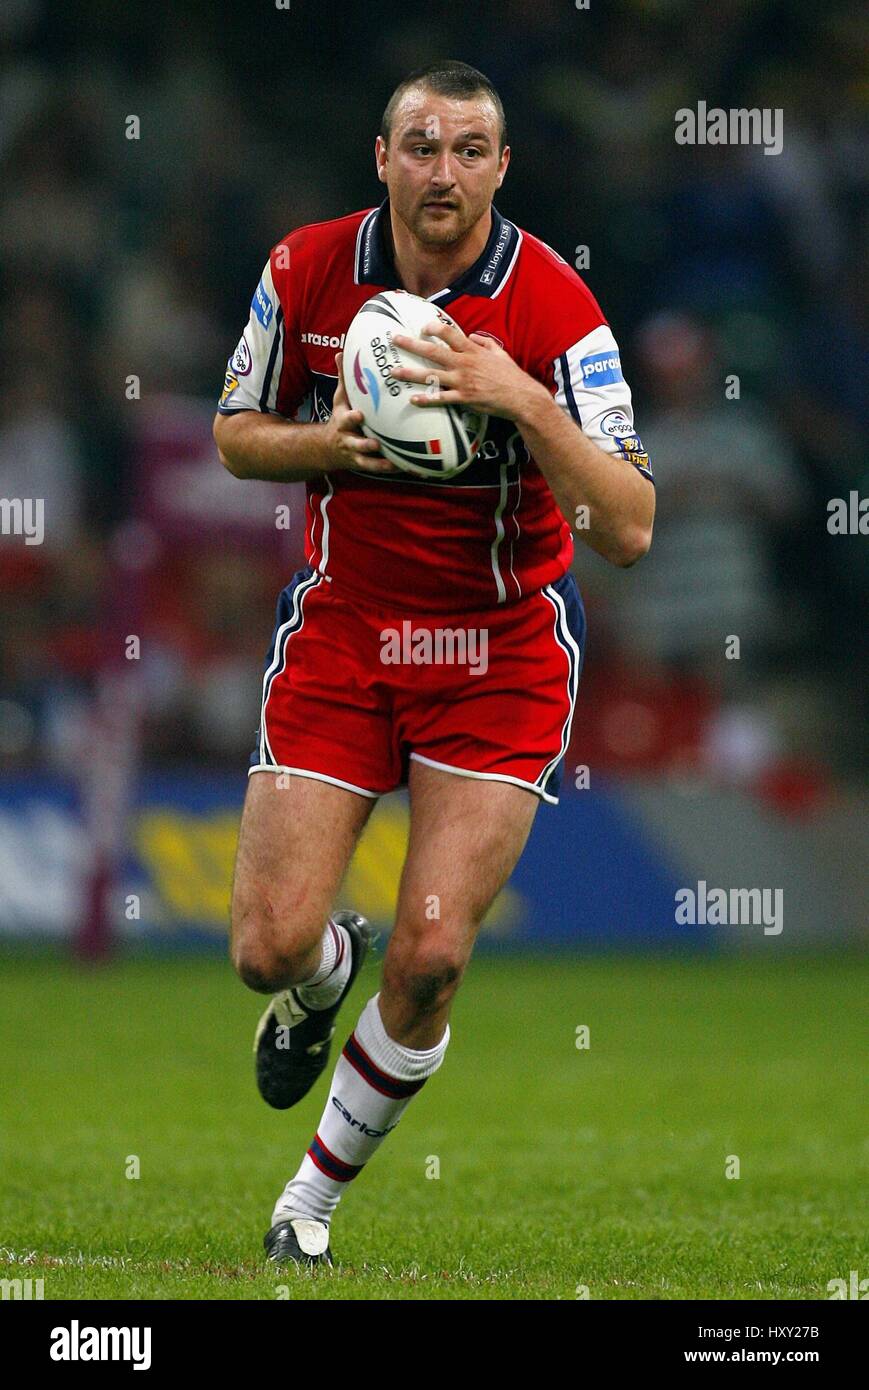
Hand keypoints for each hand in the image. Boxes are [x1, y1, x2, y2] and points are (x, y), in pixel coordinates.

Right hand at [321, 351, 400, 473]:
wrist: (328, 447)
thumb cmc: (341, 416)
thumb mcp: (340, 398)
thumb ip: (344, 378)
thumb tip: (341, 352)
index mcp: (343, 421)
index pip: (345, 419)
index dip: (351, 418)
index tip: (359, 414)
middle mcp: (348, 439)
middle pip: (355, 443)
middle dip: (364, 444)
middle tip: (375, 443)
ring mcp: (356, 454)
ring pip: (366, 461)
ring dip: (379, 463)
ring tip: (393, 463)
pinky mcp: (363, 464)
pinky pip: (376, 469)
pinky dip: (388, 469)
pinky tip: (403, 467)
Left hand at [391, 322, 546, 423]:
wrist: (522, 397)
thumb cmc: (511, 375)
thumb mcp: (500, 353)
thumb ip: (485, 343)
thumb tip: (473, 336)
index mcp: (473, 351)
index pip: (451, 333)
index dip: (435, 327)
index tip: (423, 326)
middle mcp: (465, 364)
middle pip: (433, 351)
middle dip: (412, 344)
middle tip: (395, 339)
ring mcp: (463, 381)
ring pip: (432, 375)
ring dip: (411, 373)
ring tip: (394, 372)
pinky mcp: (465, 398)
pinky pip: (442, 399)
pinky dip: (427, 399)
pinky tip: (413, 399)